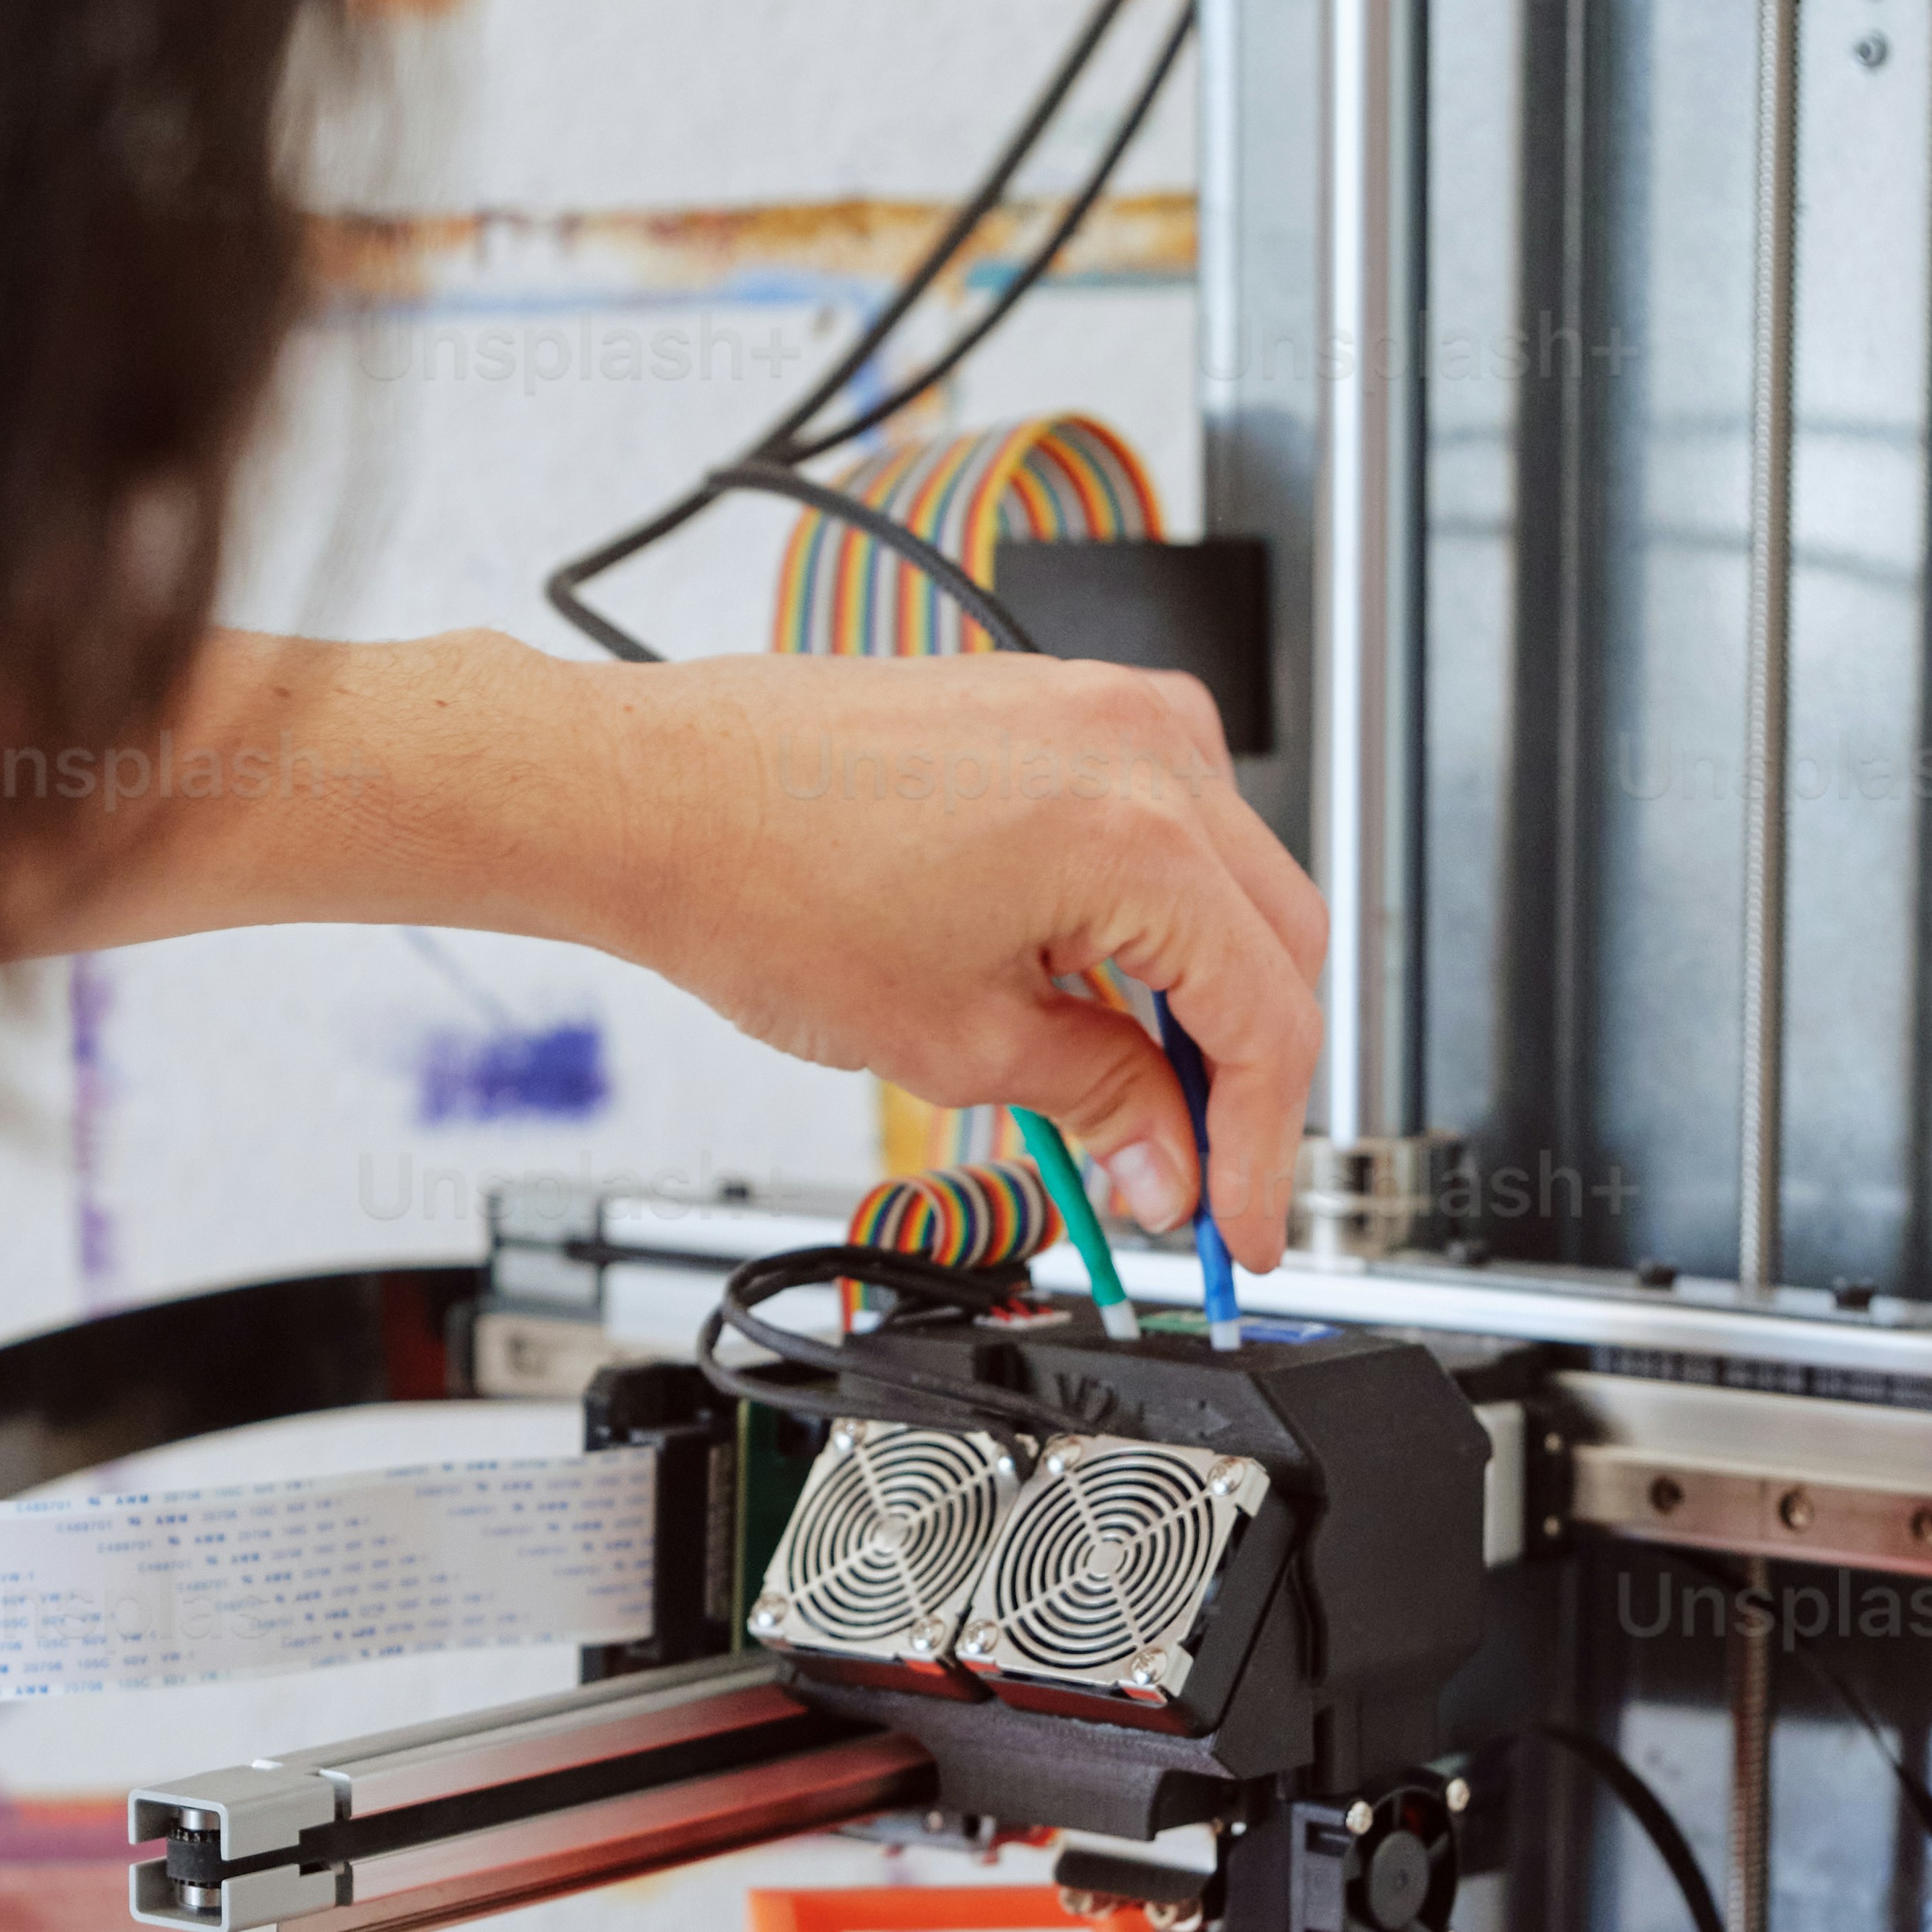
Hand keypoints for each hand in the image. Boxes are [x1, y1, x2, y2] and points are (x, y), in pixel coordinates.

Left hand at [561, 642, 1329, 1263]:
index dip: (1267, 1148)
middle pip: (1279, 937)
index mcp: (1135, 831)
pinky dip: (1158, 912)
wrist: (652, 797)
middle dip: (1251, 1072)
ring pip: (1233, 875)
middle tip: (1199, 1176)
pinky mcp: (1054, 705)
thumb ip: (1098, 1101)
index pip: (1268, 1017)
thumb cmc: (761, 885)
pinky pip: (1165, 814)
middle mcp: (1139, 745)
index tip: (1245, 1226)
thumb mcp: (955, 1040)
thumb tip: (1165, 1162)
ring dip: (1208, 989)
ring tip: (1141, 1094)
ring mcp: (1099, 708)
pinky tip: (1103, 989)